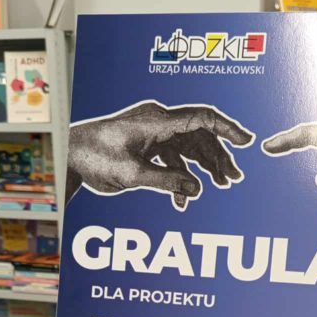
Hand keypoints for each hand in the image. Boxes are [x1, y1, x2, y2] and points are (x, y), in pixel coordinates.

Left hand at [66, 100, 253, 209]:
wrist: (68, 157)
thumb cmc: (93, 158)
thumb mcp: (132, 175)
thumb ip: (167, 182)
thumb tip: (197, 189)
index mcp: (157, 121)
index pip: (202, 118)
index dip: (227, 128)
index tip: (247, 141)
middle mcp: (158, 122)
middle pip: (200, 135)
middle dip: (218, 156)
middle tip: (232, 179)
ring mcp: (153, 132)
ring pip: (189, 147)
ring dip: (203, 167)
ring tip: (219, 185)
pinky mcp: (147, 145)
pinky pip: (173, 158)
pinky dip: (181, 176)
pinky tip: (184, 198)